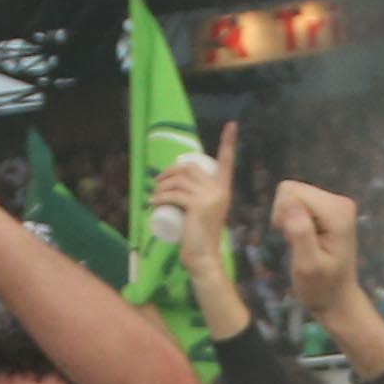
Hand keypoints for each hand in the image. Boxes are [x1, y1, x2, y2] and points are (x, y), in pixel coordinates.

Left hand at [152, 125, 235, 268]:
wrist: (204, 258)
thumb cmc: (200, 238)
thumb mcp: (204, 213)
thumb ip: (201, 200)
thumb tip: (181, 187)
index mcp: (224, 189)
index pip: (228, 161)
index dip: (229, 142)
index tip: (232, 125)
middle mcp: (220, 190)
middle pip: (190, 169)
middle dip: (169, 172)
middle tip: (157, 182)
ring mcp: (209, 198)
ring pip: (179, 181)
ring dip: (161, 185)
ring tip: (153, 194)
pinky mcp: (197, 206)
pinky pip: (174, 195)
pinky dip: (159, 197)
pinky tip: (152, 202)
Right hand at [272, 178, 363, 298]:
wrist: (336, 298)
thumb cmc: (321, 287)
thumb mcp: (307, 265)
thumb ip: (300, 232)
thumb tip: (289, 202)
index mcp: (337, 211)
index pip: (291, 192)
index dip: (282, 216)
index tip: (292, 240)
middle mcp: (339, 201)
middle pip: (291, 190)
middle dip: (285, 216)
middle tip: (297, 243)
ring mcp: (334, 203)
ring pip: (291, 195)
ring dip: (288, 220)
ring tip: (301, 243)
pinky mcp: (327, 208)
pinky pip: (296, 203)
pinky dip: (293, 221)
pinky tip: (305, 239)